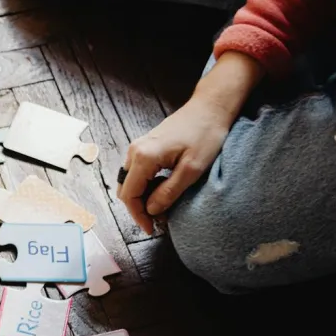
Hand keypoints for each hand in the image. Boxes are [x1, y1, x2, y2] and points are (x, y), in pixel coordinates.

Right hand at [118, 97, 230, 231]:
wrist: (210, 106)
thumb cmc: (205, 134)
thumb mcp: (192, 169)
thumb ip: (169, 192)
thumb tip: (151, 210)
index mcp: (144, 157)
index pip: (130, 196)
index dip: (138, 216)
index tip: (151, 229)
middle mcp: (134, 152)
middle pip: (125, 190)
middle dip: (138, 209)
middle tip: (158, 220)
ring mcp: (137, 147)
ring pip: (129, 182)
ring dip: (141, 198)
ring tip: (161, 207)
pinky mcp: (144, 146)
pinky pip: (136, 172)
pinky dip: (144, 186)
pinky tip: (161, 190)